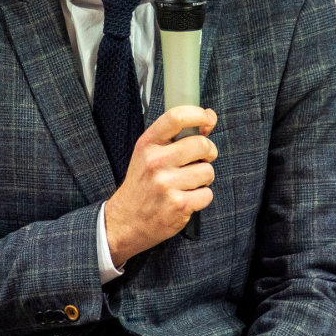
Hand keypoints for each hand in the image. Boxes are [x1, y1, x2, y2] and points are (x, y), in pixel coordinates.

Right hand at [103, 105, 217, 263]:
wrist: (126, 221)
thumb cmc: (142, 185)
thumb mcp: (150, 155)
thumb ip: (178, 137)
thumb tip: (209, 117)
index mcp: (147, 145)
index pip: (176, 118)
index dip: (198, 114)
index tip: (207, 118)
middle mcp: (155, 162)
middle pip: (201, 145)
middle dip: (209, 152)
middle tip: (201, 160)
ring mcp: (166, 184)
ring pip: (208, 171)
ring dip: (204, 178)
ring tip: (188, 183)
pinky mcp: (178, 204)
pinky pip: (207, 194)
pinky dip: (201, 198)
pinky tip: (186, 199)